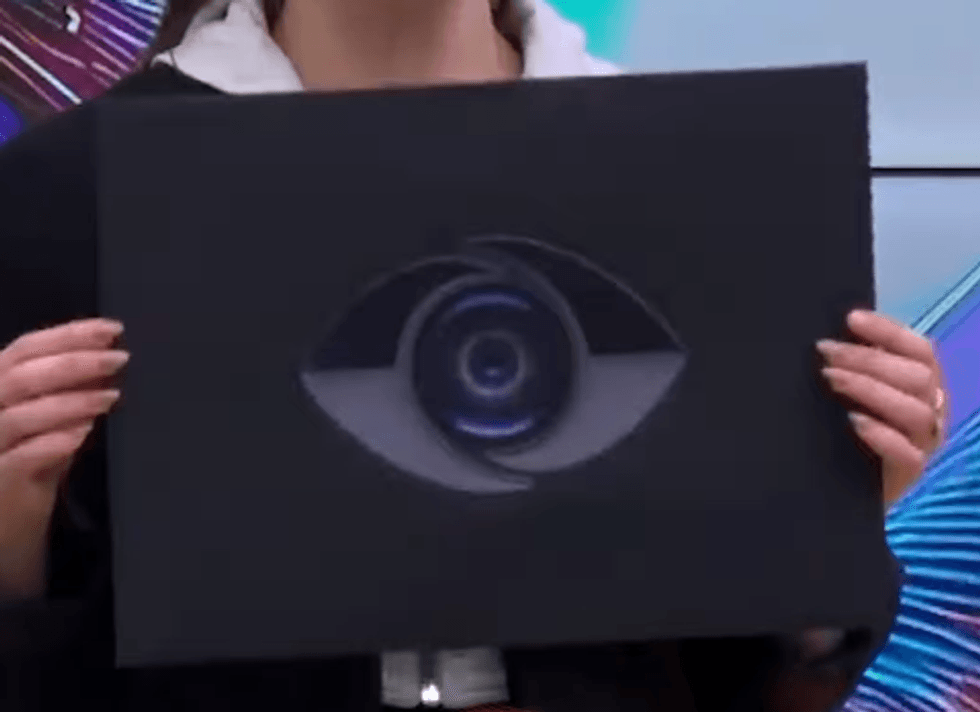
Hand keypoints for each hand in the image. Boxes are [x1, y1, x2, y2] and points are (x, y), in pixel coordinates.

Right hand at [0, 319, 127, 599]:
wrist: (8, 531)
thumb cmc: (31, 468)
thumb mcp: (50, 422)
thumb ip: (71, 391)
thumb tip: (110, 357)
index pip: (24, 349)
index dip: (68, 335)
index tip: (112, 329)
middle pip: (20, 375)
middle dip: (74, 362)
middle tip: (120, 359)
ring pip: (18, 415)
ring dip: (70, 402)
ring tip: (110, 398)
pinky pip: (18, 460)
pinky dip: (51, 443)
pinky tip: (82, 435)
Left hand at [817, 310, 946, 504]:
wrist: (838, 489)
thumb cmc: (846, 432)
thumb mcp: (852, 394)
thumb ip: (855, 368)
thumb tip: (830, 336)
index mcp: (925, 386)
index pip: (920, 350)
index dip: (890, 332)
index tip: (851, 319)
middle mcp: (933, 412)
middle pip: (918, 377)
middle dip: (870, 359)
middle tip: (826, 352)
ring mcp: (924, 445)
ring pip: (916, 411)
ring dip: (871, 388)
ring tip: (831, 379)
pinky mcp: (910, 475)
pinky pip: (907, 453)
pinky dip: (881, 434)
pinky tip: (853, 421)